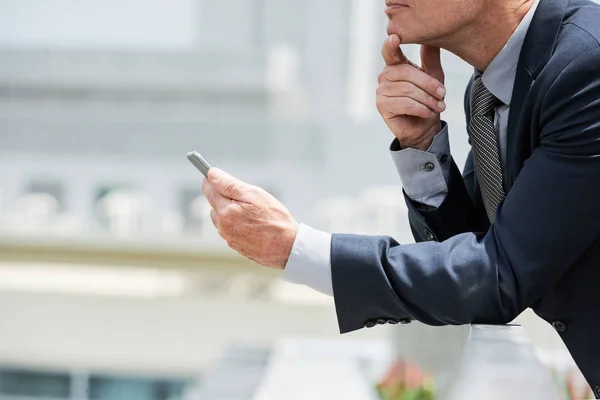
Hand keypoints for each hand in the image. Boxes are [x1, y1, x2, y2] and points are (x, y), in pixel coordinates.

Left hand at [202, 168, 298, 269]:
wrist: (287, 246)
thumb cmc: (274, 218)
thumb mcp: (254, 194)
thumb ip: (229, 184)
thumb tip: (211, 175)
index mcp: (225, 211)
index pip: (209, 191)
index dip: (210, 180)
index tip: (211, 174)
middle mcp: (223, 226)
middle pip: (214, 205)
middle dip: (224, 197)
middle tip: (244, 196)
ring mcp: (228, 238)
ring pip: (222, 218)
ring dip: (230, 211)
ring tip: (251, 212)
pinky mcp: (235, 246)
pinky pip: (230, 229)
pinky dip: (237, 223)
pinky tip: (252, 223)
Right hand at [376, 34, 445, 150]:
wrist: (423, 127)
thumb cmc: (428, 99)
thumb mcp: (434, 76)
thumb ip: (430, 58)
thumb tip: (430, 39)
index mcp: (396, 65)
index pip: (390, 52)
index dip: (391, 45)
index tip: (394, 38)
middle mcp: (385, 75)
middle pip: (407, 73)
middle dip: (428, 85)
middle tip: (443, 95)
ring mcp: (381, 90)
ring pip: (408, 90)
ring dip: (428, 100)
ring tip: (438, 106)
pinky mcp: (382, 105)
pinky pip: (405, 104)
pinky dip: (421, 109)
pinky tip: (428, 113)